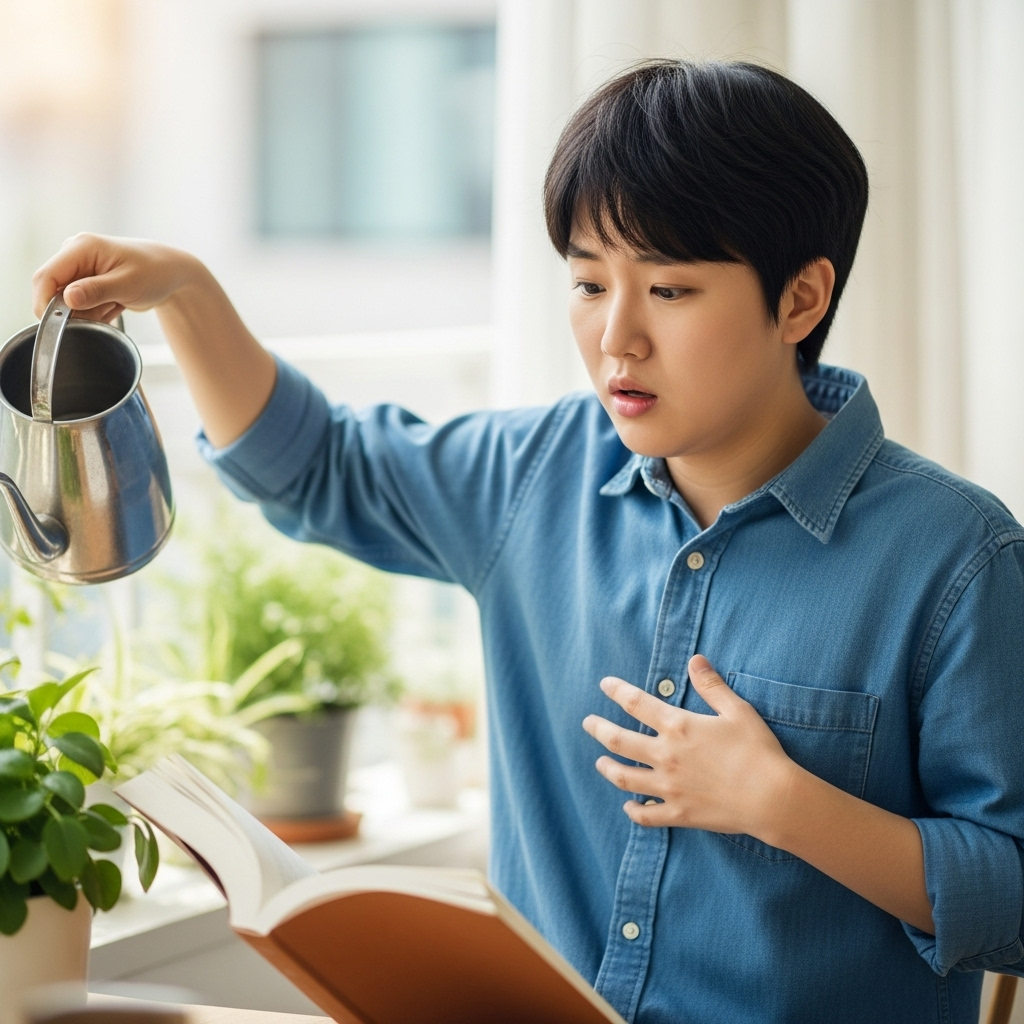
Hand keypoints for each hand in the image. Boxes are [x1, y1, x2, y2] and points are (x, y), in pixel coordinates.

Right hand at [32, 233, 204, 323]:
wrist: (171, 274)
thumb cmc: (154, 273)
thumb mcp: (128, 284)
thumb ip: (96, 291)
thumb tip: (67, 299)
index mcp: (81, 247)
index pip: (46, 276)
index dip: (44, 302)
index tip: (55, 325)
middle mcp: (75, 254)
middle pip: (53, 290)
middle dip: (73, 310)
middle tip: (104, 312)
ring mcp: (79, 268)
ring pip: (66, 302)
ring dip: (89, 312)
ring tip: (115, 305)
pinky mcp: (85, 280)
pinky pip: (79, 305)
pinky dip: (95, 312)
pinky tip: (115, 305)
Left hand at [582, 655, 795, 838]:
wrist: (772, 797)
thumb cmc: (757, 750)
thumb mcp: (737, 710)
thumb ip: (711, 685)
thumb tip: (695, 659)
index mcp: (678, 726)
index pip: (635, 703)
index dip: (616, 691)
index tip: (604, 684)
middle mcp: (665, 755)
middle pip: (619, 740)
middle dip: (599, 729)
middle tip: (587, 723)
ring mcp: (668, 786)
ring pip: (624, 777)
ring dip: (608, 768)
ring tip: (600, 762)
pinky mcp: (678, 813)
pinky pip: (646, 814)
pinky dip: (633, 810)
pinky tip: (628, 805)